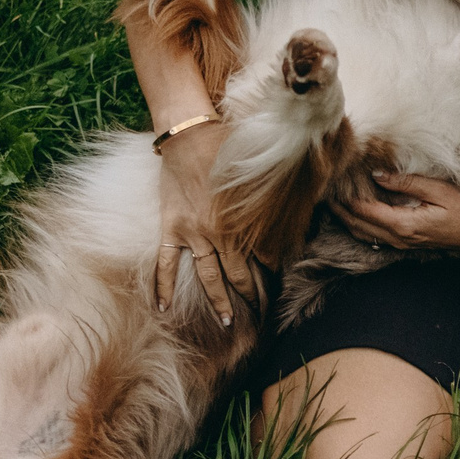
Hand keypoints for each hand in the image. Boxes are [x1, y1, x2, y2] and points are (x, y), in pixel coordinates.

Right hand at [153, 120, 258, 323]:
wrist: (189, 136)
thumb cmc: (226, 148)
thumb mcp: (257, 171)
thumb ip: (272, 193)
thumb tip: (296, 201)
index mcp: (243, 221)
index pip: (261, 256)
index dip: (271, 271)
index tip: (278, 285)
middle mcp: (219, 234)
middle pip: (237, 275)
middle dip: (250, 295)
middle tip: (259, 314)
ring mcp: (193, 234)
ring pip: (208, 277)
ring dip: (218, 301)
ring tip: (227, 322)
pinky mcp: (171, 228)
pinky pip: (164, 264)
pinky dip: (163, 287)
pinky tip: (163, 308)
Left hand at [338, 170, 459, 254]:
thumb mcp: (439, 190)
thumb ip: (406, 183)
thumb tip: (377, 175)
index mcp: (403, 224)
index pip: (364, 210)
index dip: (345, 197)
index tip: (331, 182)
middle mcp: (399, 238)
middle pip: (358, 225)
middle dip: (339, 210)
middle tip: (322, 192)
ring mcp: (402, 244)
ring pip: (364, 234)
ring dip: (347, 219)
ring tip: (332, 203)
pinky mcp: (407, 243)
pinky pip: (376, 237)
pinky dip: (361, 226)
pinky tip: (356, 216)